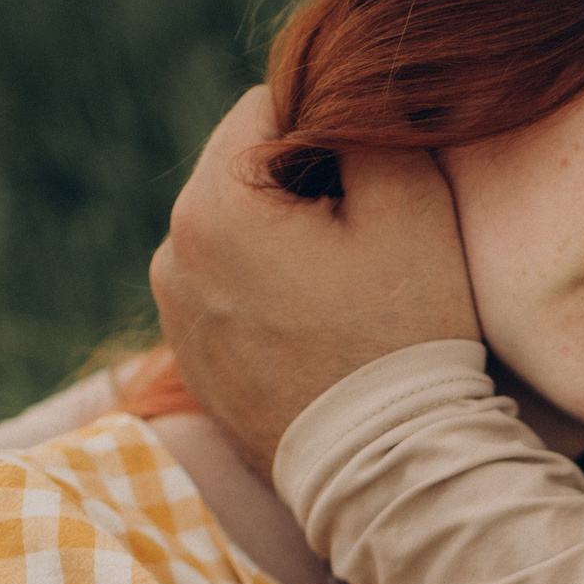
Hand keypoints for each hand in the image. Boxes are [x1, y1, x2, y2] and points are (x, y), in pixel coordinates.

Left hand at [151, 87, 478, 470]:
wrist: (385, 472)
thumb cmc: (402, 338)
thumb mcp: (411, 205)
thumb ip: (363, 129)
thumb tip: (334, 116)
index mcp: (211, 207)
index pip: (264, 111)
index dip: (328, 137)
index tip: (367, 197)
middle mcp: (172, 256)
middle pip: (241, 174)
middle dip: (299, 192)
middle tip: (361, 252)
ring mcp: (177, 316)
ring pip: (235, 235)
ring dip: (283, 246)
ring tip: (341, 301)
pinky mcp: (193, 363)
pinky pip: (231, 294)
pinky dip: (269, 298)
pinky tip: (318, 337)